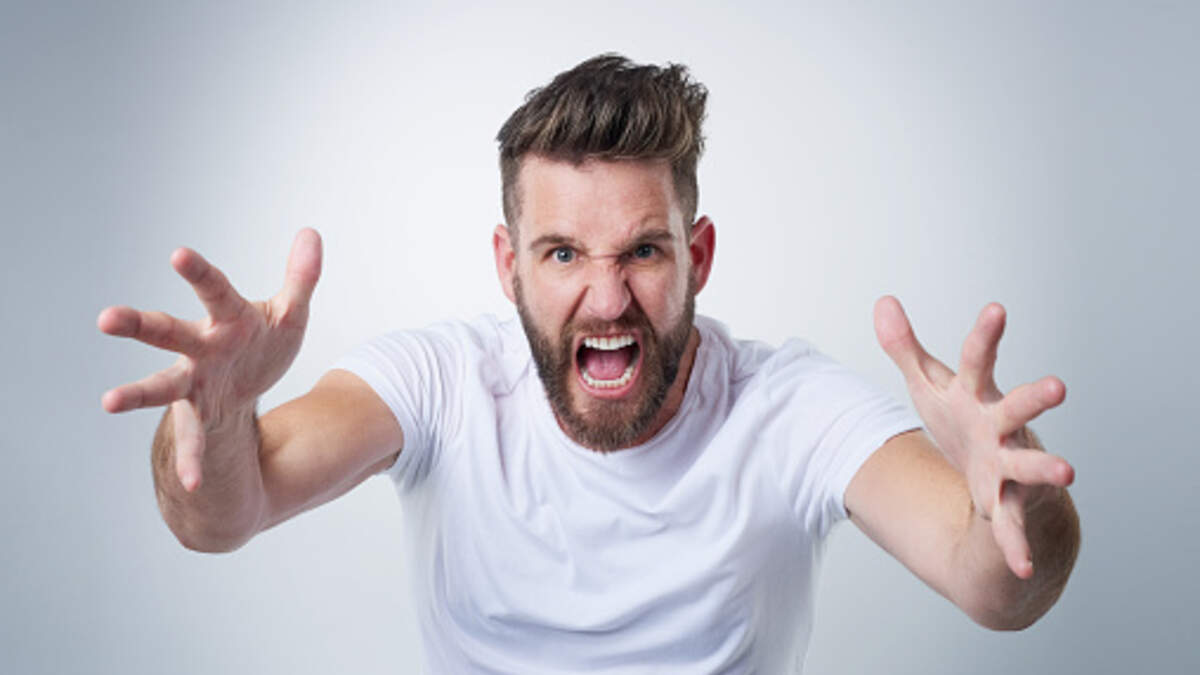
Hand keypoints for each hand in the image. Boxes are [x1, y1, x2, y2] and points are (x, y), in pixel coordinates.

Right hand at [98, 229, 321, 490]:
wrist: (250, 384)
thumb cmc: (262, 339)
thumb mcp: (290, 312)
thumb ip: (302, 277)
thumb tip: (311, 233)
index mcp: (227, 318)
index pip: (213, 291)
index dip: (197, 273)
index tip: (177, 254)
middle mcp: (201, 349)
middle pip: (167, 334)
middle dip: (139, 326)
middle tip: (106, 318)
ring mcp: (196, 383)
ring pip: (161, 386)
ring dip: (136, 393)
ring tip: (109, 402)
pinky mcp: (201, 414)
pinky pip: (196, 442)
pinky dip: (193, 462)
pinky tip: (191, 485)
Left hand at [873, 295, 1073, 578]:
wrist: (992, 479)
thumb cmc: (962, 423)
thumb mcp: (929, 386)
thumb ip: (905, 348)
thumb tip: (883, 302)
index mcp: (977, 397)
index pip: (978, 361)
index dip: (986, 335)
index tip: (996, 309)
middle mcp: (1001, 428)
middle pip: (1018, 409)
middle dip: (1035, 398)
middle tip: (1058, 387)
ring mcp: (1009, 467)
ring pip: (1029, 467)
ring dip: (1047, 469)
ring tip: (1068, 471)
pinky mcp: (1007, 504)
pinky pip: (1011, 528)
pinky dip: (1015, 547)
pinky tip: (1022, 566)